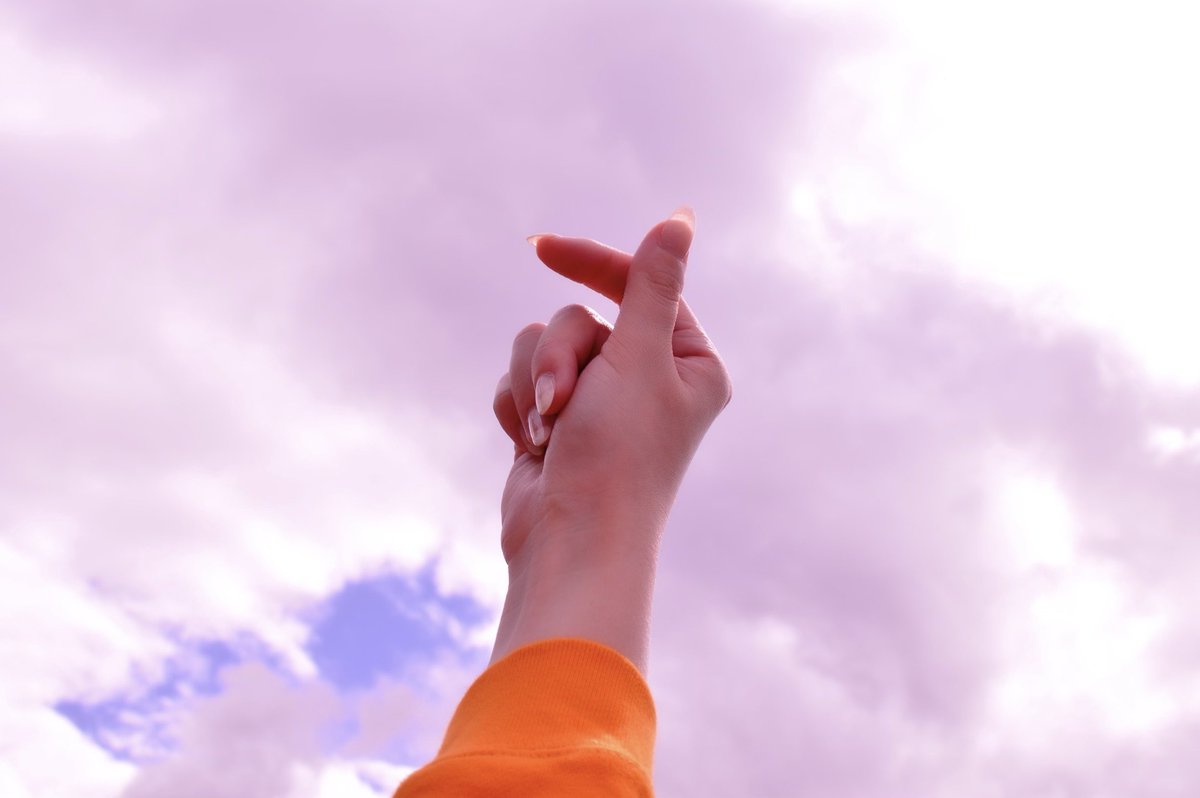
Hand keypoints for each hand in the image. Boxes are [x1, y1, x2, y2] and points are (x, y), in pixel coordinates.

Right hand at [492, 207, 731, 563]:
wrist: (569, 541)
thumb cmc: (617, 455)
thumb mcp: (639, 357)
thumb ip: (652, 285)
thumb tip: (678, 220)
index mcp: (687, 362)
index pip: (636, 286)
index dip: (589, 265)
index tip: (541, 248)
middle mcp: (646, 378)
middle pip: (578, 318)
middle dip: (558, 356)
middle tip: (562, 402)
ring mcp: (598, 402)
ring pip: (540, 346)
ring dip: (534, 384)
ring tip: (545, 433)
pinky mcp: (556, 423)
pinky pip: (520, 381)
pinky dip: (517, 408)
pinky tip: (530, 447)